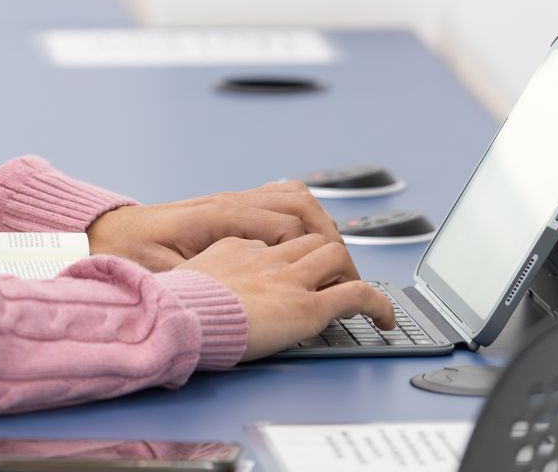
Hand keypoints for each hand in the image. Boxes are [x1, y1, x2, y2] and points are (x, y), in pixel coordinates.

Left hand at [86, 180, 344, 271]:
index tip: (335, 279)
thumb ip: (204, 279)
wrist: (108, 234)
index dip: (318, 248)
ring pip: (293, 196)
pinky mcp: (230, 209)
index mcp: (219, 216)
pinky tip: (305, 247)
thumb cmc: (131, 254)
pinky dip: (302, 220)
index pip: (287, 221)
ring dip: (319, 224)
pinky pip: (279, 201)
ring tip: (332, 260)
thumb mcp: (165, 274)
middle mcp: (230, 202)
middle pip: (299, 203)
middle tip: (344, 273)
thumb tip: (238, 292)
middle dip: (329, 236)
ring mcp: (232, 202)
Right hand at [180, 233, 395, 359]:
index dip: (293, 250)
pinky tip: (385, 319)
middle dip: (327, 254)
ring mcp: (288, 280)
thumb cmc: (173, 302)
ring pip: (335, 255)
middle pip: (311, 238)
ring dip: (349, 271)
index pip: (277, 237)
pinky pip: (355, 295)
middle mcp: (267, 257)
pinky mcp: (306, 307)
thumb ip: (204, 270)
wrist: (178, 314)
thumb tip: (206, 283)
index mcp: (236, 246)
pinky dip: (378, 304)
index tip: (297, 267)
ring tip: (357, 294)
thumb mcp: (181, 274)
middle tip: (335, 278)